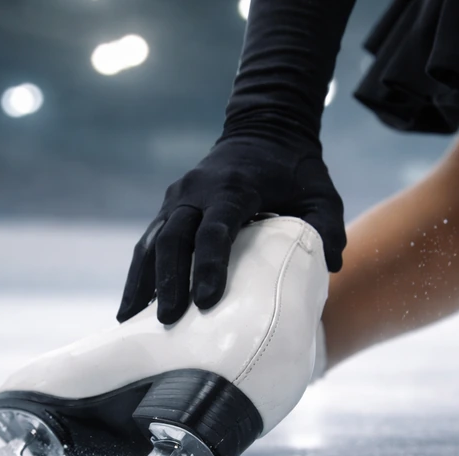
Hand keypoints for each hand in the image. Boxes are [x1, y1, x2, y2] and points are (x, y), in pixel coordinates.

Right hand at [117, 137, 344, 323]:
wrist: (263, 130)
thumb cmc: (296, 170)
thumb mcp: (321, 194)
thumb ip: (325, 229)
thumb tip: (326, 268)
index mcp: (233, 187)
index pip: (214, 230)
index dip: (208, 266)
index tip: (205, 302)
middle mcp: (196, 191)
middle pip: (173, 239)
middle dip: (168, 282)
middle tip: (169, 322)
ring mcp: (176, 199)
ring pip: (151, 243)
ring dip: (141, 283)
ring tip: (132, 323)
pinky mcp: (167, 209)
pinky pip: (146, 245)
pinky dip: (138, 277)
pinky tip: (131, 310)